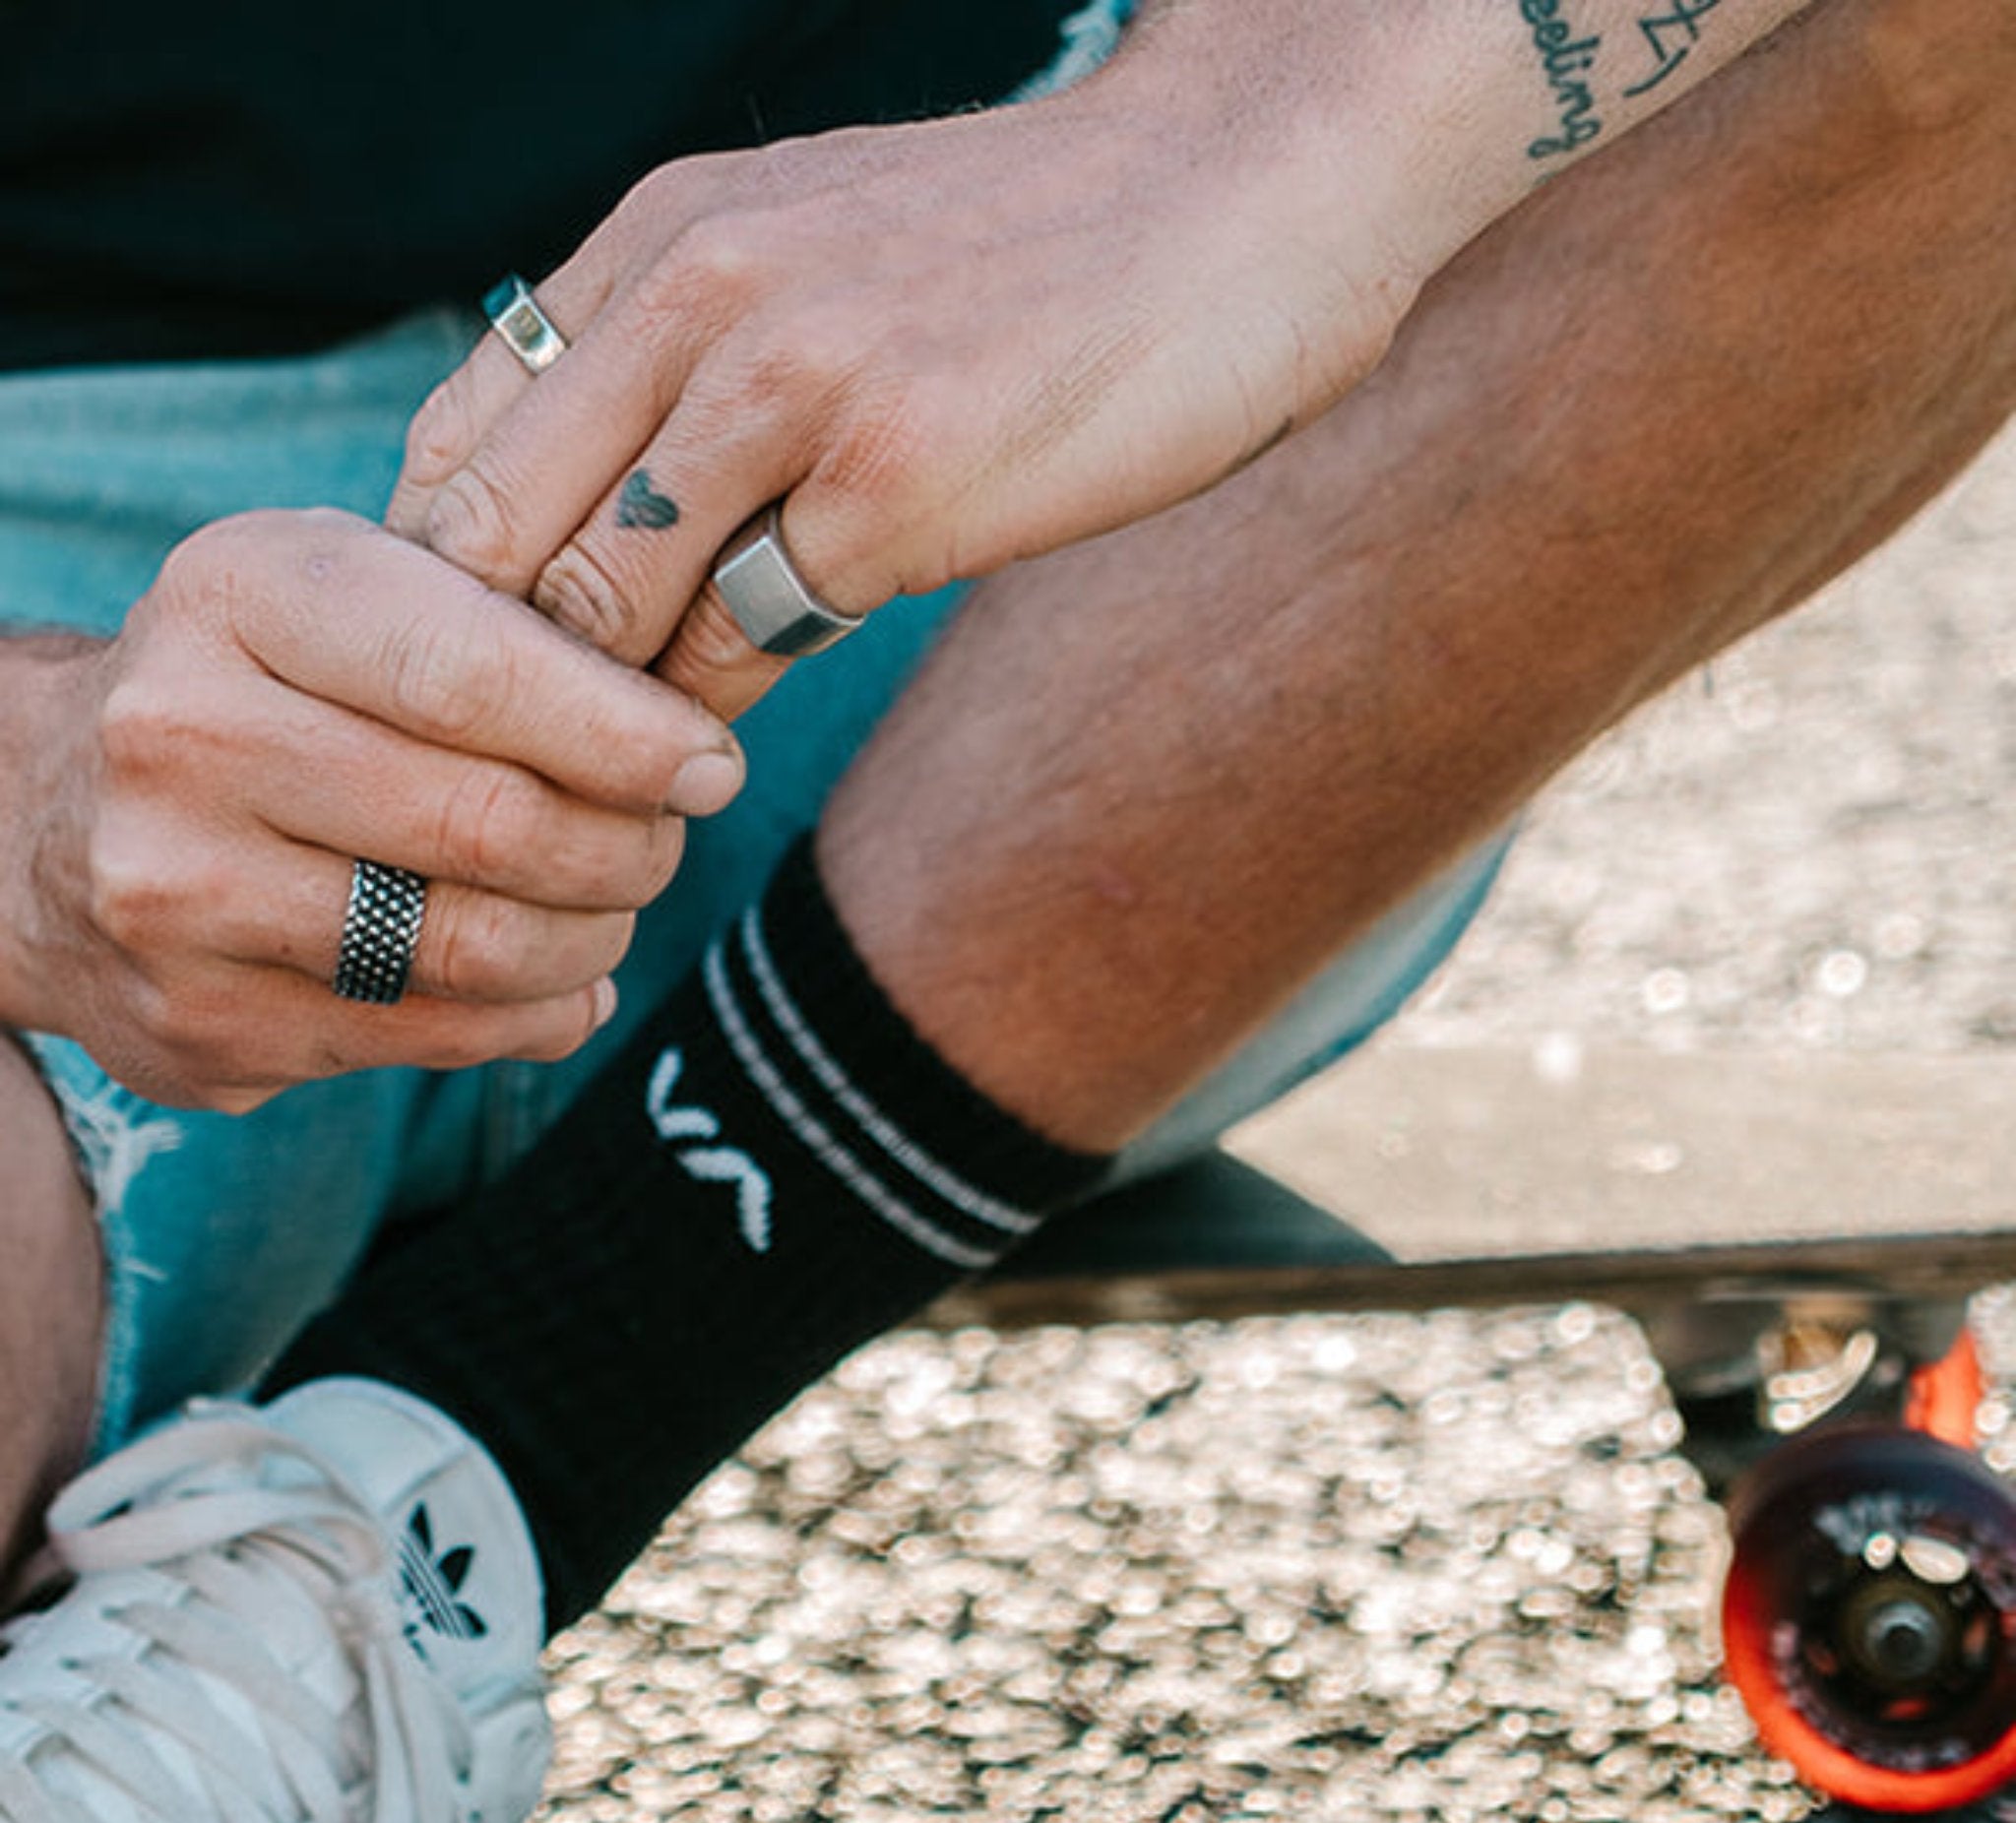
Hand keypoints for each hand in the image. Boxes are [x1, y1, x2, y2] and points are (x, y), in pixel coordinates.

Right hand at [0, 509, 744, 1109]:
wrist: (40, 817)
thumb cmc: (260, 686)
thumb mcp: (347, 594)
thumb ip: (500, 631)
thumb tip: (687, 755)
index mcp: (239, 597)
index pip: (471, 672)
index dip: (623, 733)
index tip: (710, 764)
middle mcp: (183, 739)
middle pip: (491, 826)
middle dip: (628, 846)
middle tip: (666, 838)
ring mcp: (177, 897)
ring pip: (472, 950)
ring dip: (593, 939)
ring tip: (613, 907)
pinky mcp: (202, 1024)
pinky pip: (435, 1038)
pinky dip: (536, 1015)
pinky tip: (558, 983)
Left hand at [384, 52, 1421, 717]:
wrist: (1237, 198)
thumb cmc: (1032, 257)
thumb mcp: (815, 253)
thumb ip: (691, 355)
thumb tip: (602, 516)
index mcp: (662, 237)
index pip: (458, 441)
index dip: (448, 583)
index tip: (481, 676)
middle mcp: (699, 296)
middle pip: (501, 536)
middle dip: (492, 674)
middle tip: (518, 765)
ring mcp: (792, 388)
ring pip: (604, 605)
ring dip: (599, 718)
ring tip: (614, 781)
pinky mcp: (892, 487)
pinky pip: (738, 651)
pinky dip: (713, 720)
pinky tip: (724, 751)